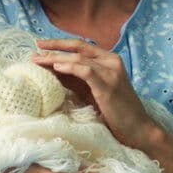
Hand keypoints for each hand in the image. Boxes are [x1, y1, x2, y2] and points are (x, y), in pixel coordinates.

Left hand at [33, 39, 157, 149]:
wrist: (138, 129)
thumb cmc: (115, 111)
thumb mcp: (91, 90)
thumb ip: (75, 79)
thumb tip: (51, 70)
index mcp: (109, 59)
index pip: (81, 46)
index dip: (59, 44)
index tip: (40, 45)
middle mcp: (111, 61)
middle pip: (78, 48)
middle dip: (54, 47)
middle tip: (35, 49)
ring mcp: (111, 72)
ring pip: (78, 59)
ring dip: (56, 59)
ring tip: (39, 61)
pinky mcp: (108, 85)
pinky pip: (86, 71)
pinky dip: (69, 68)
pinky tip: (56, 68)